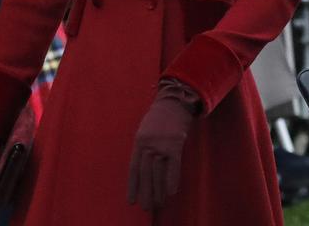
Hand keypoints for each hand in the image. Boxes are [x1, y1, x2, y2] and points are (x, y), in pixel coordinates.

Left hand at [126, 81, 199, 209]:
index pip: (134, 169)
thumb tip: (144, 168)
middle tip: (147, 207)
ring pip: (159, 172)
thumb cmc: (160, 117)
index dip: (133, 186)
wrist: (175, 101)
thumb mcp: (146, 130)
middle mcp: (148, 145)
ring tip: (159, 203)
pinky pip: (173, 165)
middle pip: (146, 174)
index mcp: (139, 142)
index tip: (132, 201)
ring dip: (159, 190)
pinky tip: (171, 192)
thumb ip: (143, 147)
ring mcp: (162, 144)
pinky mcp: (175, 144)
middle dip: (146, 192)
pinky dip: (172, 179)